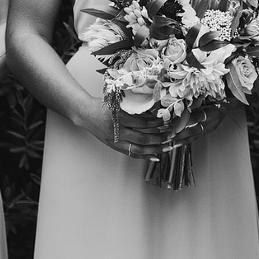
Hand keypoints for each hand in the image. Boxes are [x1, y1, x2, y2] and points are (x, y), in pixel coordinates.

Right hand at [80, 99, 218, 159]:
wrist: (86, 114)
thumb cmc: (105, 104)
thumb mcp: (118, 101)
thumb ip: (134, 106)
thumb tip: (156, 107)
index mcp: (119, 117)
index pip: (142, 122)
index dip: (156, 123)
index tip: (168, 121)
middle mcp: (118, 131)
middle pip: (142, 137)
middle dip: (159, 137)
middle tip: (172, 135)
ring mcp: (116, 141)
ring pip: (139, 148)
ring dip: (155, 148)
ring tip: (168, 146)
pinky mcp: (115, 147)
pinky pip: (132, 154)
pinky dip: (145, 156)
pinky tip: (156, 156)